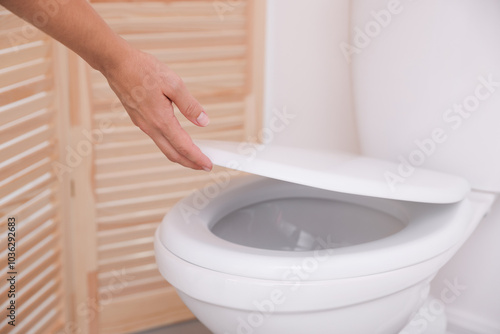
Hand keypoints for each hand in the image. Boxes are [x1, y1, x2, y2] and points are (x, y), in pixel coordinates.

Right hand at [102, 48, 212, 170]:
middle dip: (190, 163)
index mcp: (161, 119)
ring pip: (164, 147)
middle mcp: (150, 126)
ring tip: (193, 157)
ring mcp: (143, 124)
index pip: (183, 146)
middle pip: (173, 154)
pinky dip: (170, 145)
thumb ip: (189, 105)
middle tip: (204, 167)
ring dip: (180, 155)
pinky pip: (157, 138)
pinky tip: (176, 140)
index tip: (208, 165)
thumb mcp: (173, 83)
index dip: (197, 158)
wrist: (116, 64)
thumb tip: (203, 121)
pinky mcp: (139, 119)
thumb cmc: (143, 69)